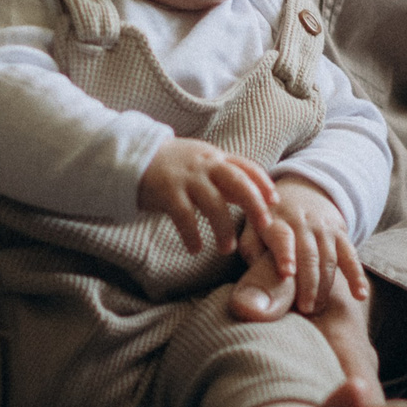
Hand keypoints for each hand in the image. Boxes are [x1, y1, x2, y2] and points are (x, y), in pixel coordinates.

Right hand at [138, 137, 276, 254]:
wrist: (133, 157)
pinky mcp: (167, 192)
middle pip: (237, 181)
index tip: (274, 202)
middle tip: (264, 226)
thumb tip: (255, 196)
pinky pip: (185, 217)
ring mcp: (186, 178)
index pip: (246, 167)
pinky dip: (192, 235)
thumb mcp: (201, 163)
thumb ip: (225, 176)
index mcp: (215, 158)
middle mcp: (204, 165)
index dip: (263, 183)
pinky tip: (195, 248)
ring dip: (224, 229)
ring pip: (213, 203)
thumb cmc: (173, 166)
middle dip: (254, 204)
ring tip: (227, 248)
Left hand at [249, 178, 367, 315]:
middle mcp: (301, 222)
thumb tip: (252, 276)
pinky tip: (359, 296)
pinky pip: (350, 256)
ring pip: (328, 259)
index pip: (282, 237)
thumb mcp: (254, 226)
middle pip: (309, 255)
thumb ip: (251, 249)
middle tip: (303, 309)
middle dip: (307, 284)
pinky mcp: (341, 233)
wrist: (303, 190)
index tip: (287, 273)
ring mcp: (323, 227)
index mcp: (275, 220)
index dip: (285, 253)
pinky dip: (356, 276)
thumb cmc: (271, 218)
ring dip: (323, 287)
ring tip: (314, 310)